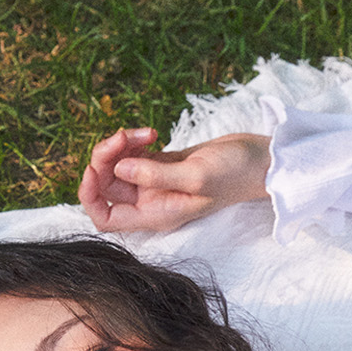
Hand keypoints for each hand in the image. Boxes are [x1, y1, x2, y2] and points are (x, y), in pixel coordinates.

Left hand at [78, 129, 271, 233]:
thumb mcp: (197, 175)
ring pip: (118, 166)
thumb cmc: (235, 174)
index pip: (105, 218)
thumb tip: (118, 168)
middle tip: (123, 136)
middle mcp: (151, 201)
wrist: (261, 160)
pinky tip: (152, 132)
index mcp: (155, 214)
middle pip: (107, 185)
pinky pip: (133, 153)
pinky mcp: (163, 163)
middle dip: (106, 159)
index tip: (94, 168)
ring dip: (120, 145)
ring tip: (144, 133)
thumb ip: (155, 175)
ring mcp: (156, 182)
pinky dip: (134, 140)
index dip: (90, 195)